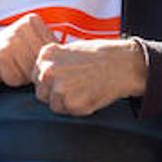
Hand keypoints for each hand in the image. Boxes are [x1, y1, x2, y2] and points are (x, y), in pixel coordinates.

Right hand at [0, 14, 56, 87]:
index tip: (30, 54)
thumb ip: (51, 46)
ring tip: (12, 65)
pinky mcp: (0, 57)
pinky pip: (17, 78)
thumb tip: (71, 60)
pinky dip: (12, 80)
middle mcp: (21, 28)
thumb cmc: (15, 52)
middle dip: (34, 69)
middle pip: (42, 61)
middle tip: (19, 62)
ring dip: (23, 75)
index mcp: (33, 21)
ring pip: (31, 72)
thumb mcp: (34, 42)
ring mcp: (10, 42)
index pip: (53, 51)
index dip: (44, 60)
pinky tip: (4, 70)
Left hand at [31, 38, 147, 115]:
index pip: (37, 77)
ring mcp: (58, 89)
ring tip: (87, 90)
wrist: (125, 64)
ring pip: (55, 106)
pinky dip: (82, 108)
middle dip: (56, 94)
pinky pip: (71, 112)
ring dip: (69, 103)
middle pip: (41, 93)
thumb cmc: (103, 55)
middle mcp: (47, 71)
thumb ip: (56, 62)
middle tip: (78, 88)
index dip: (52, 81)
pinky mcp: (71, 104)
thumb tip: (48, 76)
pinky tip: (93, 94)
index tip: (67, 80)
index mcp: (46, 55)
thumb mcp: (72, 49)